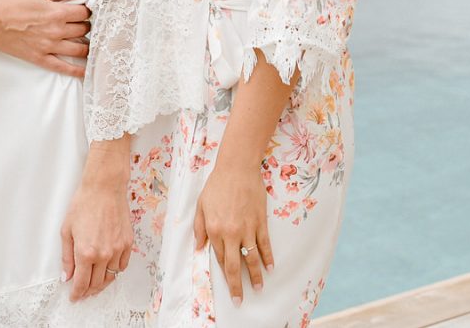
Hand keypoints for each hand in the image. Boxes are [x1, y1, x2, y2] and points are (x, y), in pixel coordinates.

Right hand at [0, 0, 90, 76]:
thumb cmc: (10, 3)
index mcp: (57, 13)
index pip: (83, 13)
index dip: (87, 11)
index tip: (85, 11)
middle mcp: (56, 31)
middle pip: (83, 30)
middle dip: (86, 26)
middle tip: (84, 24)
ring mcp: (49, 47)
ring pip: (78, 49)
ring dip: (87, 46)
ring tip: (88, 44)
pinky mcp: (40, 58)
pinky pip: (63, 67)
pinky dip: (77, 71)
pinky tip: (86, 72)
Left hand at [60, 150, 132, 301]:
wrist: (104, 188)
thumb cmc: (83, 205)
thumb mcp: (66, 231)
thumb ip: (66, 257)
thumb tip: (66, 276)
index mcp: (85, 252)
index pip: (81, 283)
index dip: (77, 293)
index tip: (74, 297)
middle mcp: (103, 254)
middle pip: (96, 284)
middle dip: (88, 291)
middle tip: (83, 292)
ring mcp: (118, 250)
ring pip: (111, 277)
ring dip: (102, 284)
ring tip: (95, 284)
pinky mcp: (128, 243)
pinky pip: (122, 265)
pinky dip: (115, 271)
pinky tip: (108, 269)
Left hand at [193, 159, 273, 307]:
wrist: (237, 168)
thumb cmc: (217, 185)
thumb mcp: (201, 206)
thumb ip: (199, 228)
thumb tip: (200, 248)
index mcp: (214, 230)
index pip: (218, 257)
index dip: (222, 272)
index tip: (227, 285)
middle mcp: (231, 233)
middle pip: (234, 265)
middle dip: (236, 285)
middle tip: (239, 300)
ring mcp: (247, 229)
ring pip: (252, 258)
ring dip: (255, 276)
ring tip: (258, 289)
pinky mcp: (260, 222)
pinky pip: (265, 245)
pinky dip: (268, 258)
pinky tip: (270, 268)